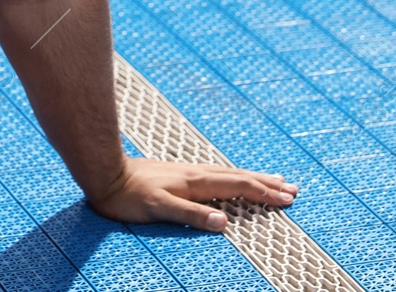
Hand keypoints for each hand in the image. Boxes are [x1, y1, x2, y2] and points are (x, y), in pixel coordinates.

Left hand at [84, 157, 297, 231]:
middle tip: (291, 188)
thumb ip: (191, 215)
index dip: (263, 193)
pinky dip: (232, 177)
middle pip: (238, 176)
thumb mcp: (159, 209)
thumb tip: (224, 223)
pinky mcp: (178, 174)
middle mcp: (195, 173)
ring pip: (227, 173)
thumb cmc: (129, 196)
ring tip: (271, 179)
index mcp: (195, 182)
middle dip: (265, 183)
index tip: (287, 199)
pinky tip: (230, 180)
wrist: (104, 173)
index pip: (238, 186)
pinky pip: (215, 174)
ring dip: (252, 177)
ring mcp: (187, 172)